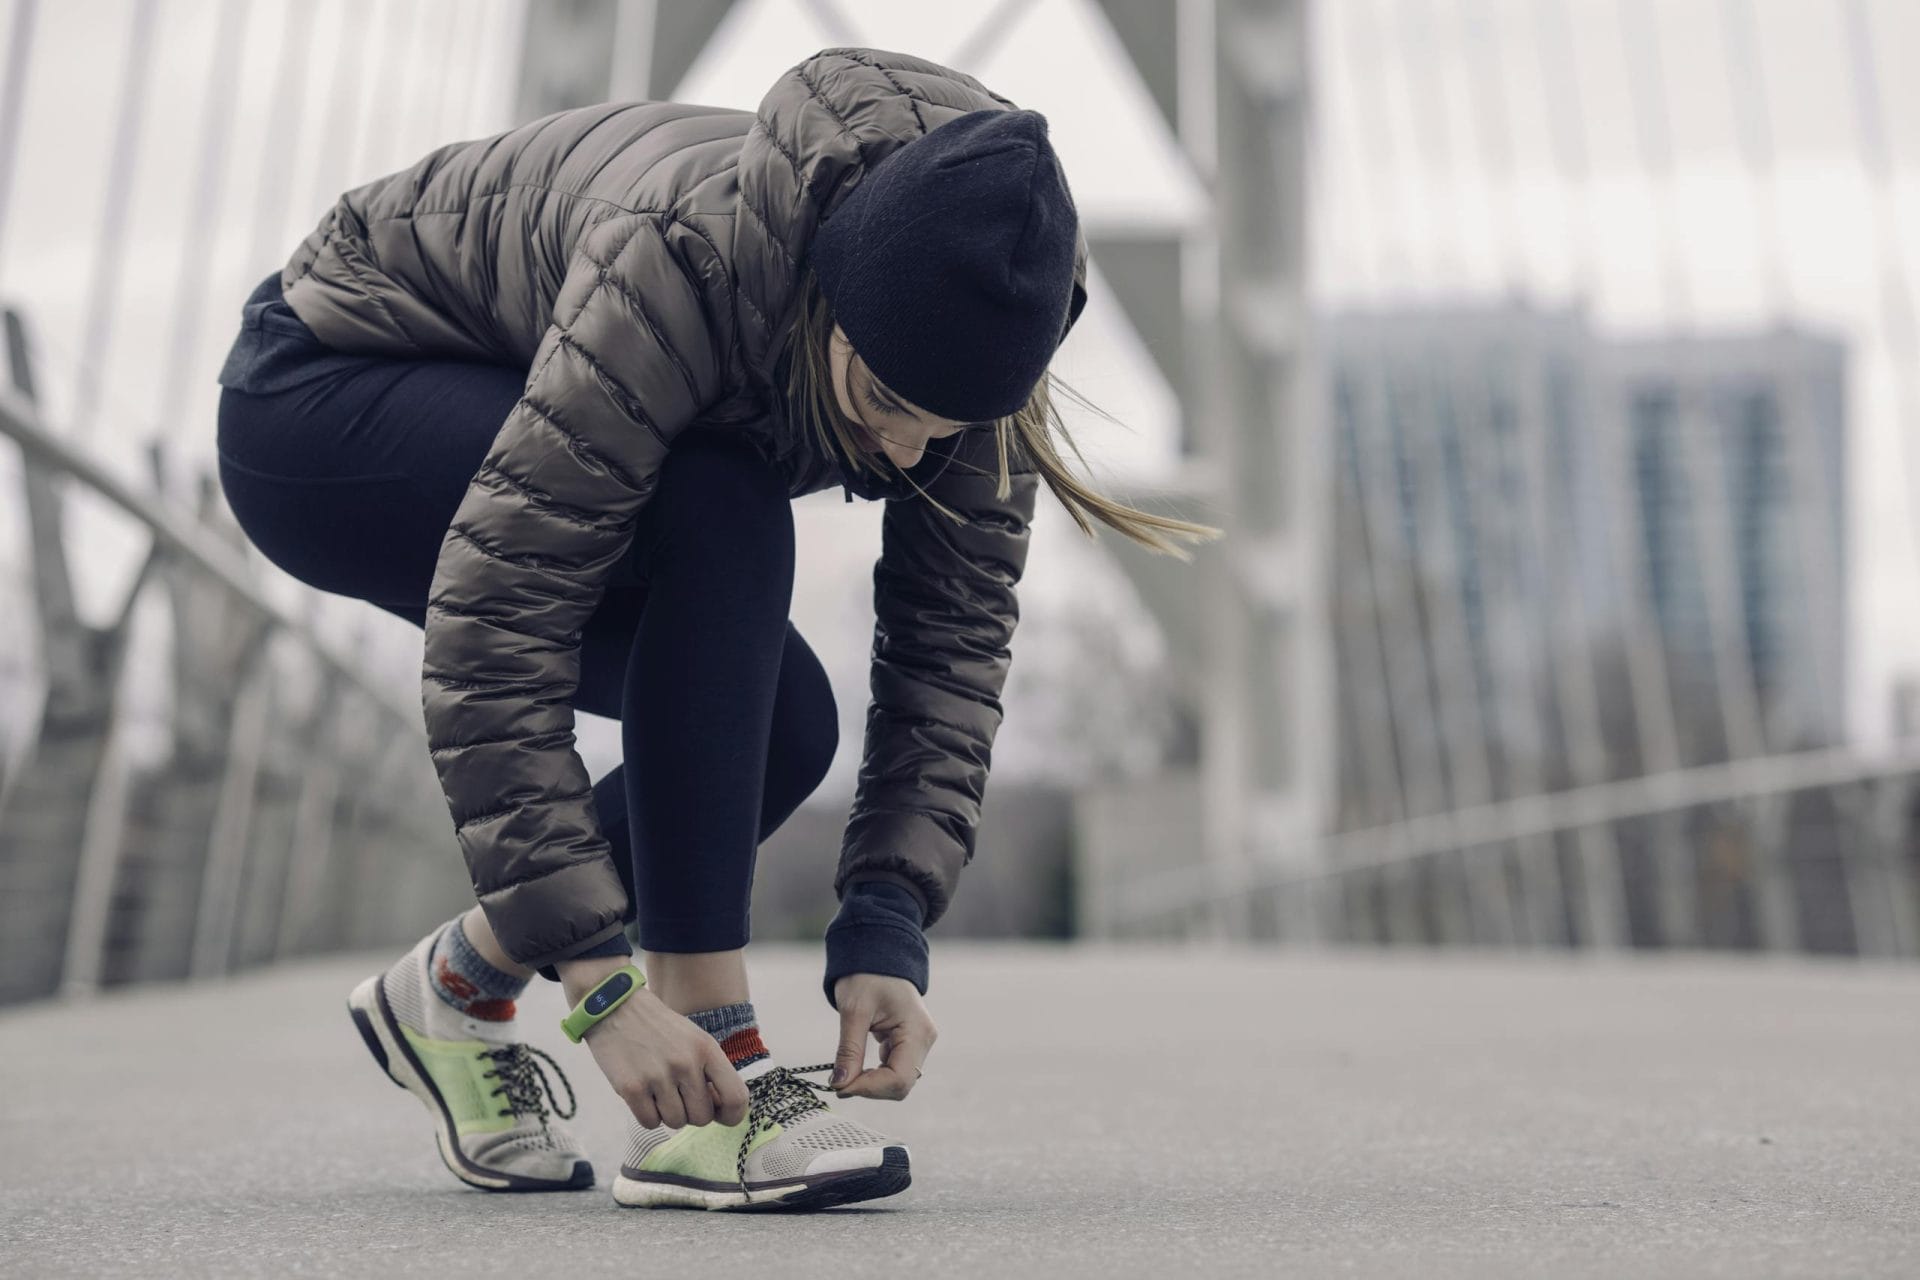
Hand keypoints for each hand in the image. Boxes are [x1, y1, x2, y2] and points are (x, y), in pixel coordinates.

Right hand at [557, 955, 749, 1128]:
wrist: (615, 1007)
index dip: (732, 1115)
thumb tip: (720, 1110)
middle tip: (679, 1096)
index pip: (736, 1097)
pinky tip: (643, 1095)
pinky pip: (650, 1123)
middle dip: (692, 1113)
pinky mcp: (631, 1088)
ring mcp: (658, 1077)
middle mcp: (686, 1063)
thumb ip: (710, 1071)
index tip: (720, 1115)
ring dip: (668, 1114)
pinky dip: (648, 1115)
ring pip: (676, 1123)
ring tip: (658, 1091)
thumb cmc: (658, 1028)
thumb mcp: (694, 1038)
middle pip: (702, 1118)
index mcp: (706, 1049)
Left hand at [830, 972, 935, 1099]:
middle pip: (901, 1085)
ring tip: (846, 1073)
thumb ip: (849, 1050)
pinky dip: (874, 1075)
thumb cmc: (867, 975)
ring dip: (871, 1084)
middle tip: (839, 1082)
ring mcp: (918, 1043)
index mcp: (917, 1031)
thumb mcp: (853, 1010)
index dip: (869, 1088)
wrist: (877, 953)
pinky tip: (857, 1067)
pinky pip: (894, 1071)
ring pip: (897, 1081)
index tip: (839, 1086)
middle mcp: (924, 1040)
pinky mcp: (908, 1044)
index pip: (898, 1078)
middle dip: (870, 1088)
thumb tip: (840, 1084)